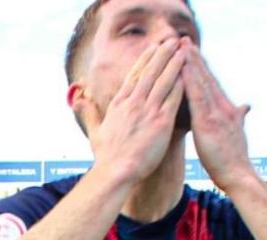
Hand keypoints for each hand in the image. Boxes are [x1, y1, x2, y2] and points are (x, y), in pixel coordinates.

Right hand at [84, 38, 186, 185]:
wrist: (116, 172)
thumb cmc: (106, 157)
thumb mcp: (94, 130)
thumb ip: (88, 112)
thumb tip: (77, 98)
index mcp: (119, 104)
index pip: (134, 75)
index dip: (145, 59)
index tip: (153, 48)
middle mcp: (133, 103)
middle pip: (150, 72)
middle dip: (162, 54)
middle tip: (172, 41)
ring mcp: (148, 111)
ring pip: (164, 80)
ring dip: (174, 63)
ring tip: (184, 50)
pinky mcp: (161, 122)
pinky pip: (174, 97)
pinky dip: (181, 83)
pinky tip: (188, 73)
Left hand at [181, 44, 254, 193]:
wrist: (238, 175)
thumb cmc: (233, 161)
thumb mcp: (236, 134)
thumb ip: (238, 118)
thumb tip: (245, 108)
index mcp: (227, 111)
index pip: (212, 85)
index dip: (203, 69)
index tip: (194, 54)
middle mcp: (224, 107)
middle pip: (207, 78)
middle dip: (196, 59)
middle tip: (184, 42)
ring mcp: (217, 113)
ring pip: (202, 83)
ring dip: (191, 63)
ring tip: (181, 47)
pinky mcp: (208, 122)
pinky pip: (197, 97)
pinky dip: (190, 81)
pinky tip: (181, 70)